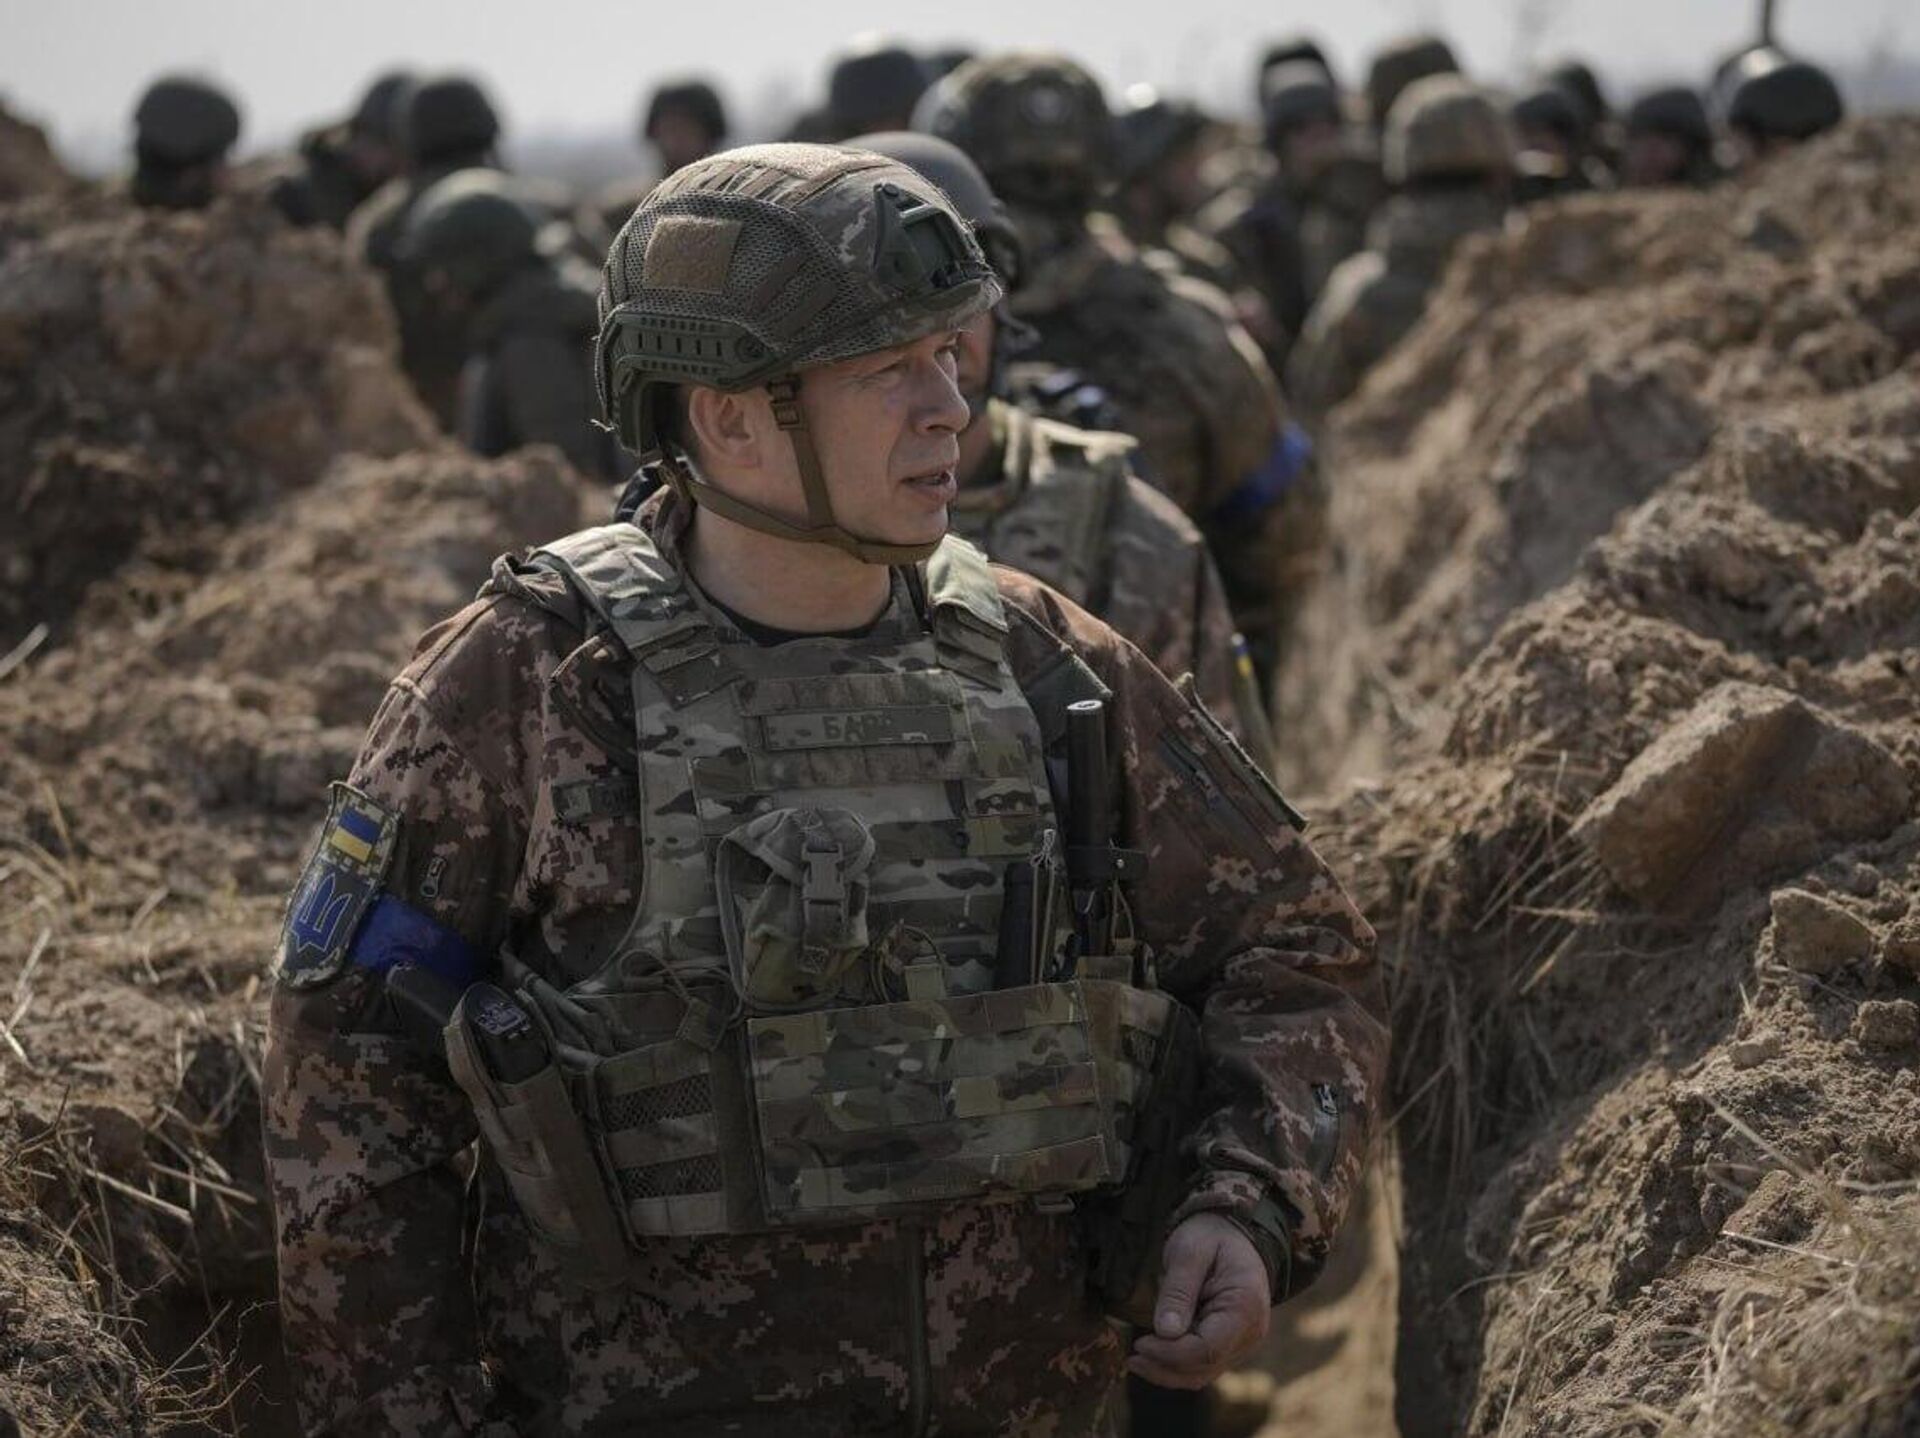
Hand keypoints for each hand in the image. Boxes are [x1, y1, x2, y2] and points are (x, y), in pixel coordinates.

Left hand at [1126, 1213, 1271, 1389]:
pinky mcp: (1229, 1345)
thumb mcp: (1190, 1251)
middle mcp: (1249, 1332)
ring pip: (1203, 1373)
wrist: (1234, 1233)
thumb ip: (1179, 1290)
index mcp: (1244, 1307)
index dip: (1170, 1353)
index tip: (1140, 1344)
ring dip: (1168, 1372)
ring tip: (1135, 1360)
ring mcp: (1241, 1342)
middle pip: (1204, 1366)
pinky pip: (1203, 1365)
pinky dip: (1176, 1366)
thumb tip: (1166, 1331)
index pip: (1207, 1348)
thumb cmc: (1211, 1236)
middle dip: (1164, 1366)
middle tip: (1131, 1357)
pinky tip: (1152, 1356)